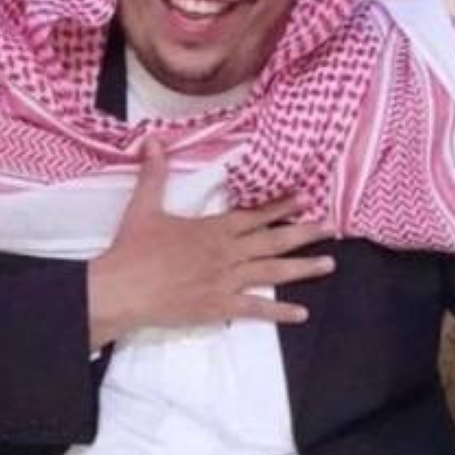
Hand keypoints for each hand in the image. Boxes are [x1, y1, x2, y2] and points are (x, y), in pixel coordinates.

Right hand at [87, 139, 335, 346]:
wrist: (122, 288)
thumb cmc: (133, 249)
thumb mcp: (143, 206)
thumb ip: (154, 174)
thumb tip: (154, 140)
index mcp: (213, 229)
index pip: (255, 215)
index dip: (283, 206)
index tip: (307, 199)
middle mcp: (227, 252)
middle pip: (273, 241)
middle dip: (305, 233)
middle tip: (331, 228)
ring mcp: (226, 280)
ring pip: (273, 272)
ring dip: (303, 268)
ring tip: (329, 264)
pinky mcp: (219, 306)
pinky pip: (256, 309)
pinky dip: (279, 312)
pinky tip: (301, 313)